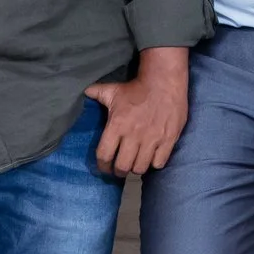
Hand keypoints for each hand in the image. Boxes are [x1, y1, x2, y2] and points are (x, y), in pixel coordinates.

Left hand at [85, 46, 189, 176]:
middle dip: (119, 171)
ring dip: (136, 169)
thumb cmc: (136, 88)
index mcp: (117, 126)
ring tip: (135, 165)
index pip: (104, 155)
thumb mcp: (113, 90)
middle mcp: (133, 136)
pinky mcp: (168, 140)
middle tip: (120, 170)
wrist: (164, 82)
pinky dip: (154, 164)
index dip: (102, 166)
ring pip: (140, 168)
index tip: (104, 168)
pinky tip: (152, 158)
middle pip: (122, 167)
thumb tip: (85, 93)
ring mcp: (152, 139)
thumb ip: (97, 93)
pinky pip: (159, 163)